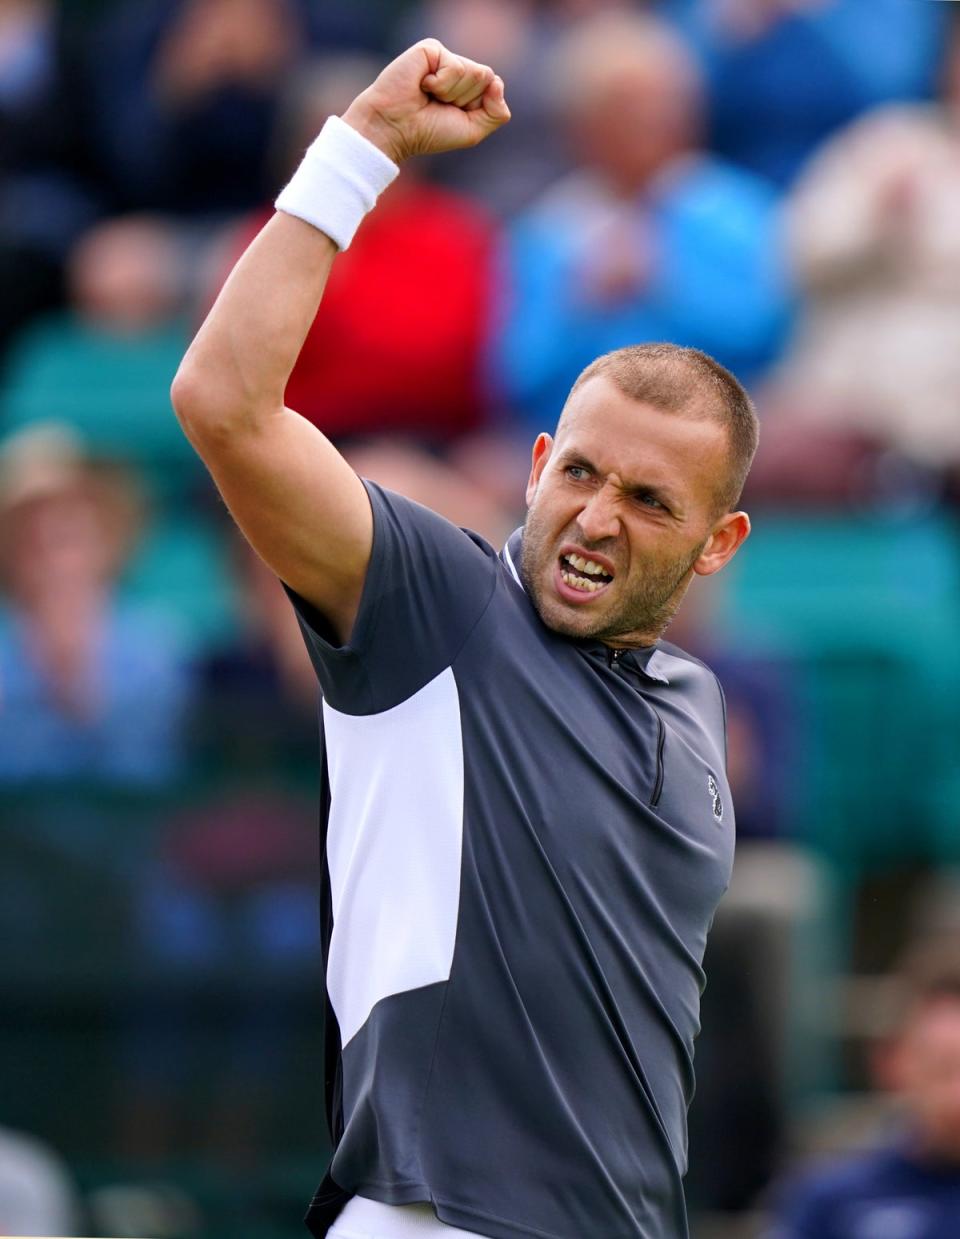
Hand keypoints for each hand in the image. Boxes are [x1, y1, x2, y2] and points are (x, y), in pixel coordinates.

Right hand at [342, 39, 509, 163]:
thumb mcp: (473, 131)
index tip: (454, 114)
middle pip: (486, 77)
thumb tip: (498, 82)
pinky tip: (422, 85)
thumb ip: (497, 113)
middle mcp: (458, 69)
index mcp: (468, 87)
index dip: (478, 107)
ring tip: (430, 96)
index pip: (494, 87)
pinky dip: (441, 84)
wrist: (395, 128)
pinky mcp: (431, 49)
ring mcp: (444, 57)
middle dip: (466, 99)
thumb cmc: (429, 132)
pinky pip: (456, 67)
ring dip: (453, 93)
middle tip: (439, 105)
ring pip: (474, 72)